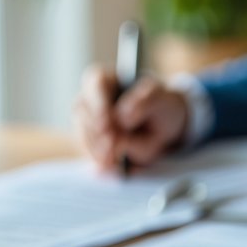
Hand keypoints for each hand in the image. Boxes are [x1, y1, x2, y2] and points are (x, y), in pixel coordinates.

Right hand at [73, 67, 187, 171]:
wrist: (163, 125)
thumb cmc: (161, 106)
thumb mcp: (162, 99)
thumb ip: (145, 102)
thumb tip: (123, 117)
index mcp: (108, 79)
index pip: (96, 83)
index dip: (98, 103)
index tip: (107, 123)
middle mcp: (91, 99)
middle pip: (83, 111)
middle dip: (96, 132)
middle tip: (111, 148)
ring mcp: (87, 120)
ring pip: (83, 134)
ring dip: (96, 148)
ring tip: (113, 161)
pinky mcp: (90, 142)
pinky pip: (88, 151)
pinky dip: (99, 160)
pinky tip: (110, 167)